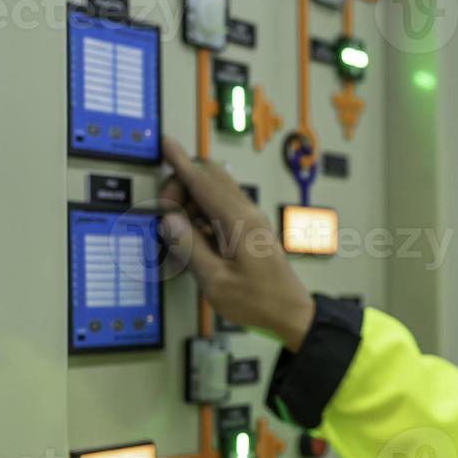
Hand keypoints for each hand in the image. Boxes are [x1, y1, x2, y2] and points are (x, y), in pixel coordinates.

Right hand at [158, 137, 315, 351]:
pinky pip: (221, 206)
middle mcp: (247, 213)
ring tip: (180, 235)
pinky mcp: (251, 228)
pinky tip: (195, 240)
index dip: (180, 162)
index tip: (166, 144)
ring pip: (215, 189)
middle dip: (182, 186)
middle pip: (210, 175)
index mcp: (238, 221)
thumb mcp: (215, 281)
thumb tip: (170, 220)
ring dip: (191, 201)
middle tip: (167, 218)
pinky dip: (202, 213)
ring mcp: (250, 219)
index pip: (203, 181)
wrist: (291, 312)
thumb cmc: (258, 301)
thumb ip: (190, 247)